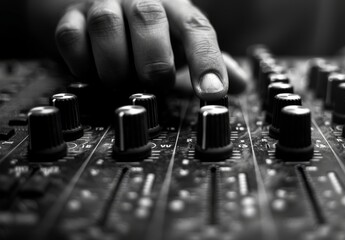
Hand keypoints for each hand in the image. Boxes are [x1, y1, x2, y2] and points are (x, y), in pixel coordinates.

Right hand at [52, 0, 246, 99]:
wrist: (100, 9)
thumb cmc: (150, 34)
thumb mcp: (182, 45)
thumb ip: (210, 62)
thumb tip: (243, 83)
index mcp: (175, 8)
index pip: (197, 29)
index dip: (207, 61)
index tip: (214, 94)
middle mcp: (139, 0)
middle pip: (149, 18)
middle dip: (154, 62)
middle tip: (155, 82)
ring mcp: (103, 5)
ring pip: (107, 27)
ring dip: (116, 67)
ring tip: (123, 80)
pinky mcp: (69, 19)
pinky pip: (72, 41)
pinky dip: (84, 65)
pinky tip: (95, 72)